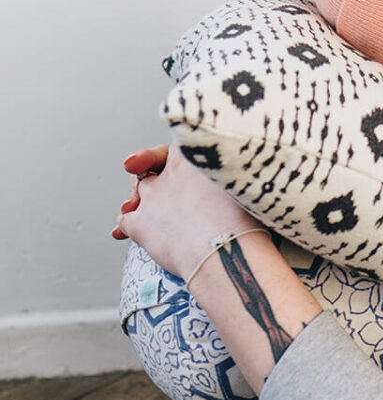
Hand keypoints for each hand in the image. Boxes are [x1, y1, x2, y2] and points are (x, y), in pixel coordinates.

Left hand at [111, 145, 256, 281]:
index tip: (172, 165)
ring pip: (136, 191)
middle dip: (148, 176)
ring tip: (140, 210)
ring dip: (136, 200)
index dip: (170, 157)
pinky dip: (124, 227)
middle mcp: (168, 173)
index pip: (175, 149)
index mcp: (192, 157)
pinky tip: (124, 233)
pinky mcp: (139, 223)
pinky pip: (124, 220)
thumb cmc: (242, 222)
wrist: (225, 250)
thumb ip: (224, 176)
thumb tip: (227, 181)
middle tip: (156, 187)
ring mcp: (152, 197)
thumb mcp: (240, 184)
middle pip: (150, 166)